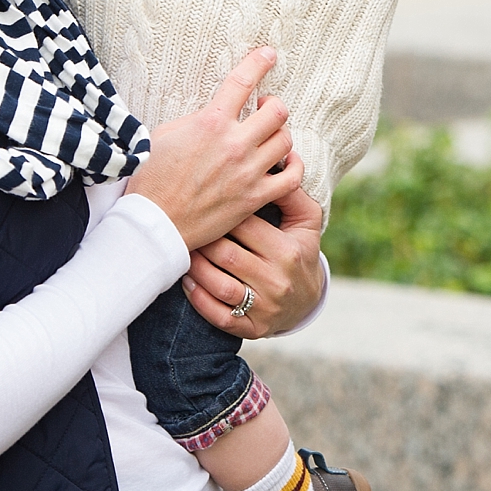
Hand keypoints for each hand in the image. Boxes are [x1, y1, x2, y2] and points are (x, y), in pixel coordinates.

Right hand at [126, 48, 302, 248]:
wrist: (154, 223)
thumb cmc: (151, 178)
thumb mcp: (165, 134)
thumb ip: (196, 119)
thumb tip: (216, 111)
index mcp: (210, 122)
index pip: (242, 81)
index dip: (259, 62)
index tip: (269, 54)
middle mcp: (234, 144)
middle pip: (277, 111)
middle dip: (273, 105)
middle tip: (264, 109)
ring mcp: (248, 172)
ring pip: (286, 140)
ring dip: (280, 134)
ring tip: (269, 137)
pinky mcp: (255, 197)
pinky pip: (293, 176)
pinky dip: (294, 165)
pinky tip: (287, 162)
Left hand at [184, 180, 325, 338]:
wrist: (308, 301)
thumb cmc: (301, 250)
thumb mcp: (306, 221)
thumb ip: (290, 193)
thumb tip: (278, 162)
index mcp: (288, 251)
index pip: (246, 226)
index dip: (221, 211)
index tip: (203, 201)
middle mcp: (277, 281)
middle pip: (227, 255)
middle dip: (202, 239)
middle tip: (183, 224)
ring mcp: (265, 307)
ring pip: (219, 285)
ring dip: (195, 268)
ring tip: (182, 250)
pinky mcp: (252, 328)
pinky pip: (219, 316)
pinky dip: (198, 299)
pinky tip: (186, 281)